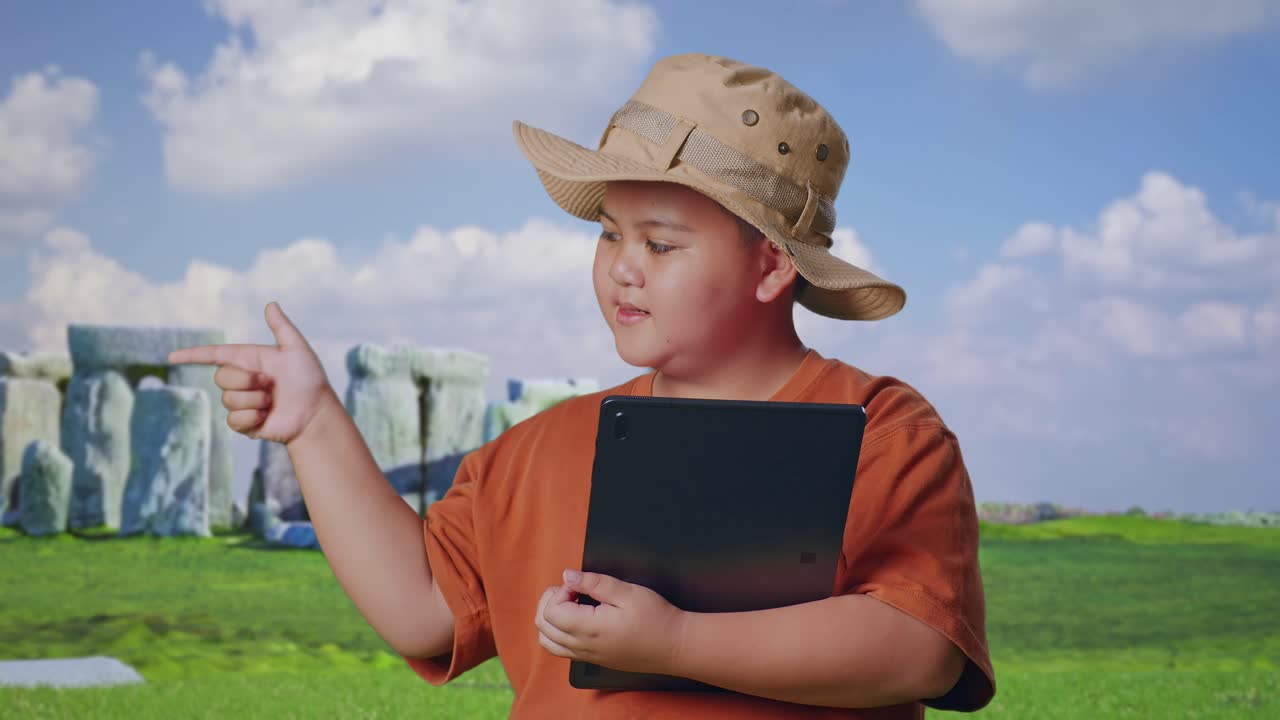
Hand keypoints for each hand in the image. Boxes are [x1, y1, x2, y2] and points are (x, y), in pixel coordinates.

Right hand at [167, 302, 333, 444]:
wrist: (316, 413)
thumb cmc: (310, 380)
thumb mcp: (297, 350)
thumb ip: (282, 328)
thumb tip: (270, 304)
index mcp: (249, 360)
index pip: (215, 355)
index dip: (193, 355)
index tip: (172, 357)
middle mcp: (242, 380)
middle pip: (221, 377)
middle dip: (247, 381)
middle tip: (270, 384)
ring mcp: (242, 402)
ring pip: (228, 399)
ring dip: (255, 400)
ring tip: (273, 401)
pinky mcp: (244, 423)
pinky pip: (234, 419)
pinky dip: (253, 417)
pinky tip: (267, 417)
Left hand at [534, 570, 687, 675]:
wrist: (675, 646)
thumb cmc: (656, 618)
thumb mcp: (628, 592)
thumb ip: (595, 582)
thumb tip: (568, 575)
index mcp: (590, 629)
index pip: (551, 612)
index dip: (560, 592)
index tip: (580, 585)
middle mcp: (583, 647)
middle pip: (543, 626)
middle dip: (550, 601)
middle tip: (573, 590)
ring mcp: (586, 656)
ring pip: (547, 641)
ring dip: (550, 618)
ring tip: (571, 603)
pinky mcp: (592, 660)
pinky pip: (561, 649)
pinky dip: (557, 632)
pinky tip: (577, 618)